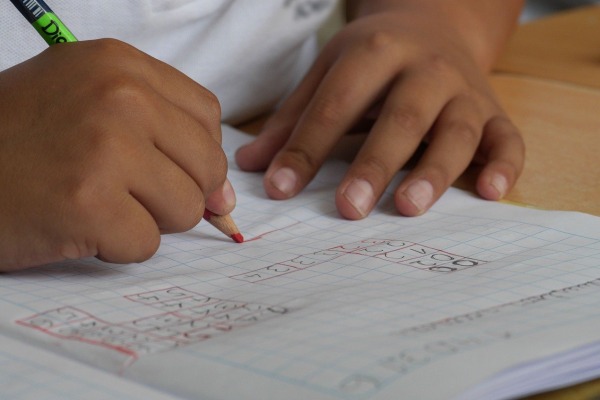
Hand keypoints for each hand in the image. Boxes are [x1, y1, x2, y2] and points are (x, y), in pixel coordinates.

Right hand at [0, 39, 232, 270]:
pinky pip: (147, 244)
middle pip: (207, 165)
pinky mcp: (89, 203)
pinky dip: (116, 246)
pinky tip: (77, 224)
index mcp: (120, 65)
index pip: (207, 116)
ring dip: (147, 219)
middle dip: (176, 192)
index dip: (196, 154)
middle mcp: (119, 96)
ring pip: (186, 208)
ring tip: (97, 203)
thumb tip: (225, 197)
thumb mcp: (88, 104)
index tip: (170, 170)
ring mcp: (106, 148)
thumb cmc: (19, 141)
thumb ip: (164, 136)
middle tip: (124, 191)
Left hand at [235, 7, 523, 219]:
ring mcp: (465, 90)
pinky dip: (505, 165)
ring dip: (435, 170)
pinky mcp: (495, 111)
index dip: (306, 148)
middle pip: (401, 117)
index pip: (336, 105)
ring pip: (457, 131)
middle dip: (374, 163)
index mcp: (375, 52)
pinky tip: (491, 193)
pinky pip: (508, 138)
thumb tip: (249, 166)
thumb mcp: (329, 74)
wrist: (435, 25)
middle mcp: (425, 69)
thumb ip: (293, 119)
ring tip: (408, 208)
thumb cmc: (374, 60)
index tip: (279, 190)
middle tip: (349, 209)